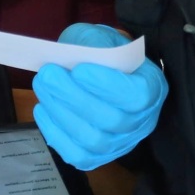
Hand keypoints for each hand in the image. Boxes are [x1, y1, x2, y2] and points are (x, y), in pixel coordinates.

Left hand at [32, 23, 166, 170]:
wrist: (99, 72)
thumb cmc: (102, 53)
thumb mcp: (102, 38)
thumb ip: (94, 46)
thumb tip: (74, 60)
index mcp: (152, 87)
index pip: (136, 96)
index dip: (107, 85)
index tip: (79, 69)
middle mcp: (142, 121)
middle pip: (111, 120)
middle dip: (74, 97)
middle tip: (47, 74)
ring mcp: (121, 143)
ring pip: (93, 140)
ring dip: (61, 113)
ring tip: (42, 86)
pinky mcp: (98, 157)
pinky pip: (77, 155)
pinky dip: (56, 133)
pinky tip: (43, 109)